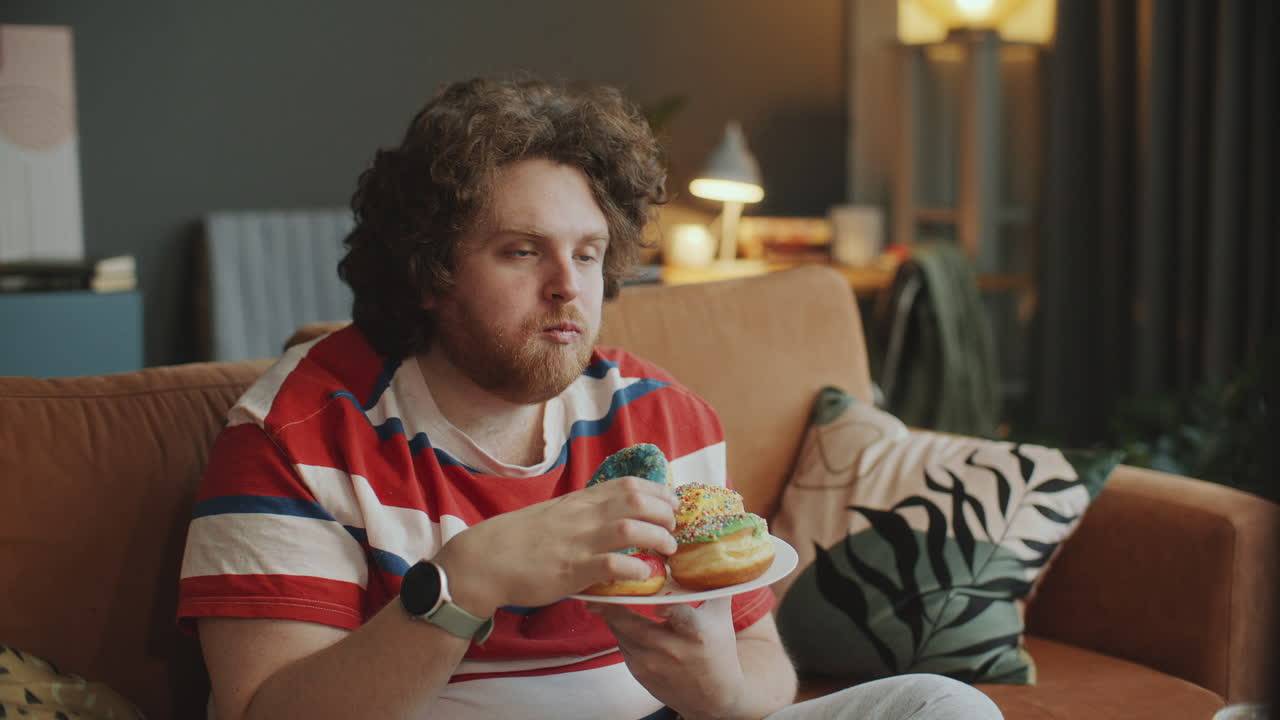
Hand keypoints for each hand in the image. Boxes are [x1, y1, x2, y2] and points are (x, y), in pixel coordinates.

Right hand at [432, 476, 676, 613]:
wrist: (483, 560)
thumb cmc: (518, 540)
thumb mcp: (555, 515)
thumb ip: (583, 514)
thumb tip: (611, 518)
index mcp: (579, 501)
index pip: (628, 484)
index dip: (658, 492)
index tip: (671, 504)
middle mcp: (583, 516)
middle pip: (636, 500)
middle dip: (665, 512)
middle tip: (674, 529)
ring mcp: (578, 541)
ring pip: (630, 527)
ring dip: (657, 538)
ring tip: (667, 550)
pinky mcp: (571, 569)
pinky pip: (611, 564)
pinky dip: (635, 568)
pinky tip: (645, 575)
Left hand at [586, 598, 745, 719]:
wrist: (713, 699)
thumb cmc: (719, 651)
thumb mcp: (721, 618)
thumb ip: (713, 587)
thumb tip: (710, 552)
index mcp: (697, 633)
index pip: (680, 617)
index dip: (667, 609)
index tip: (655, 600)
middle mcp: (672, 650)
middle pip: (634, 624)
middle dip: (612, 605)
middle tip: (597, 585)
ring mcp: (652, 663)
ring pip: (620, 632)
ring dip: (610, 614)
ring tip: (598, 595)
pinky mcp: (639, 672)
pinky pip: (621, 643)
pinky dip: (617, 628)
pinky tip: (611, 614)